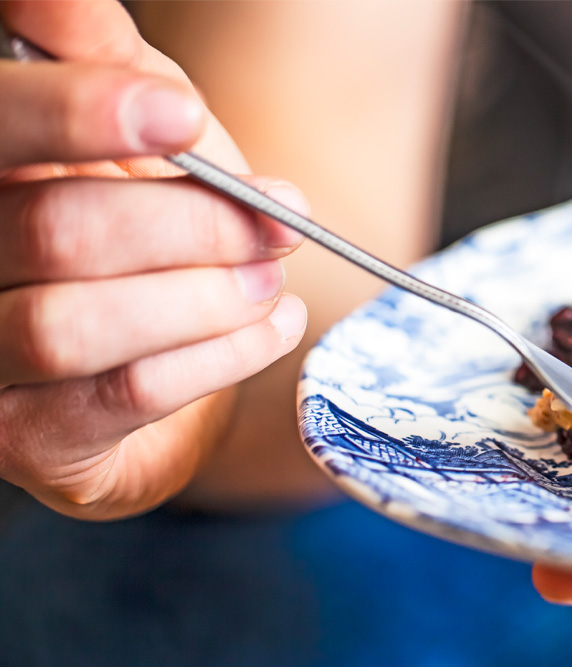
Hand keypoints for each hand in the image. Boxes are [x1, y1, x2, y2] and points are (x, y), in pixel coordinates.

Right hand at [0, 0, 308, 518]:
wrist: (153, 342)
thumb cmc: (136, 211)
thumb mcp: (126, 120)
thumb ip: (98, 57)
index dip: (77, 114)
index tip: (179, 116)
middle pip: (55, 231)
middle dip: (193, 225)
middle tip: (279, 221)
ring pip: (75, 326)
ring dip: (206, 299)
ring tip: (273, 280)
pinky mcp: (22, 437)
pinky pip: (122, 397)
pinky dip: (219, 357)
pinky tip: (272, 328)